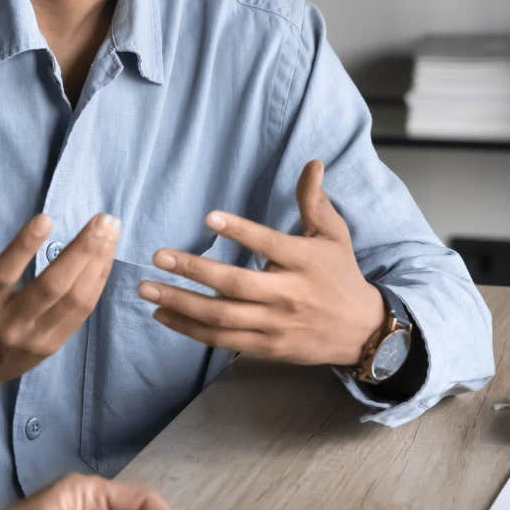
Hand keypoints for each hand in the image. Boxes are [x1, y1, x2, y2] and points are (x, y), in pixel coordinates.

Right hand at [0, 209, 118, 436]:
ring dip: (97, 263)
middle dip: (82, 251)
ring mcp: (32, 338)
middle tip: (103, 220)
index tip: (46, 218)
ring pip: (73, 300)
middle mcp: (7, 324)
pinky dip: (96, 282)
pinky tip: (105, 256)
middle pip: (52, 287)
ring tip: (110, 230)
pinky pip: (80, 313)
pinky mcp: (50, 346)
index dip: (24, 246)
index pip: (4, 274)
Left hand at [137, 159, 385, 367]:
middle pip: (235, 284)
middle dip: (193, 270)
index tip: (208, 218)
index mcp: (304, 262)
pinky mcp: (267, 346)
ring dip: (181, 303)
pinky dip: (191, 329)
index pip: (269, 244)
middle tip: (158, 256)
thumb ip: (314, 201)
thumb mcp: (333, 234)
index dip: (240, 231)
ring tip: (148, 290)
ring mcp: (275, 324)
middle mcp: (288, 294)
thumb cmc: (340, 274)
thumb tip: (312, 163)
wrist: (362, 330)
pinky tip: (164, 316)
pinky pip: (222, 340)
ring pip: (222, 316)